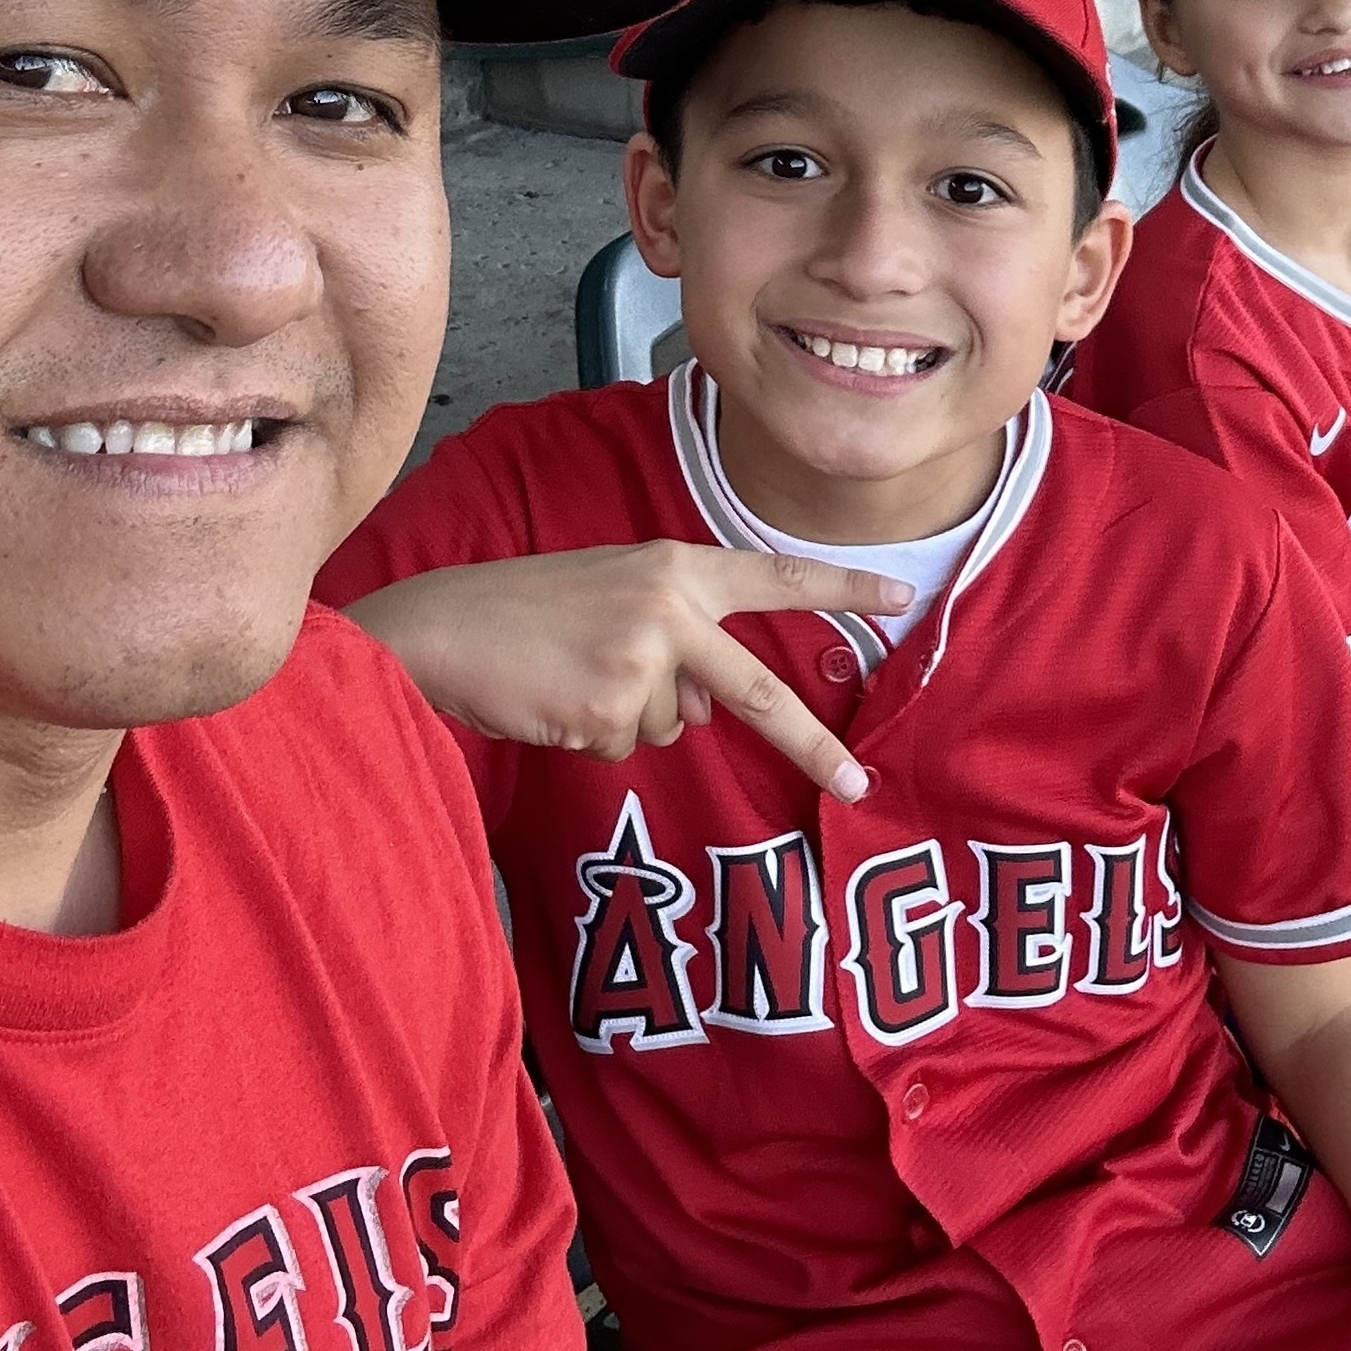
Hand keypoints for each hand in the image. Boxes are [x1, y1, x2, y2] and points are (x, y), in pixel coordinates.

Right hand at [348, 543, 914, 802]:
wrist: (446, 626)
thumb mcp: (615, 602)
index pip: (773, 576)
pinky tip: (556, 702)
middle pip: (758, 690)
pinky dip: (594, 736)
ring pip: (671, 726)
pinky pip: (627, 747)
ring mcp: (642, 659)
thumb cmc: (527, 610)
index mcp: (674, 567)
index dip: (842, 585)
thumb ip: (674, 641)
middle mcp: (669, 607)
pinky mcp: (609, 707)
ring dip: (629, 717)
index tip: (904, 596)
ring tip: (572, 678)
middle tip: (858, 783)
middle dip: (811, 744)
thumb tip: (705, 714)